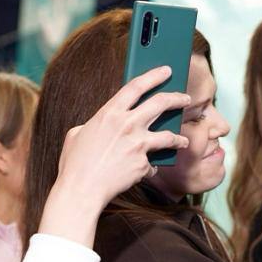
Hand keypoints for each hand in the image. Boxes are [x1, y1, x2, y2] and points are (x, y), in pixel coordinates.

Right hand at [55, 66, 190, 207]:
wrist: (81, 190)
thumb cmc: (75, 163)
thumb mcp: (77, 134)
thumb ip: (95, 124)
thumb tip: (106, 123)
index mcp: (109, 113)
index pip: (137, 86)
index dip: (154, 76)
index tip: (166, 71)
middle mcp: (127, 125)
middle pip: (161, 103)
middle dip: (177, 98)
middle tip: (186, 98)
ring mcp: (138, 145)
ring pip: (168, 136)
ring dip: (179, 138)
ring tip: (183, 140)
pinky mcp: (143, 165)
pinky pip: (152, 165)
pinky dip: (149, 168)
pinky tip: (145, 171)